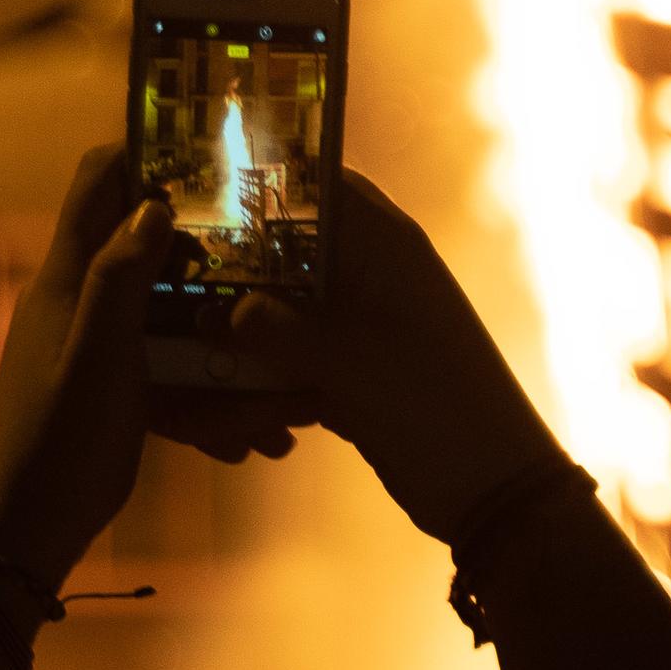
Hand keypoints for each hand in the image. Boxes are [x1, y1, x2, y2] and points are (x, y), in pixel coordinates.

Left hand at [0, 146, 304, 589]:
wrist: (21, 537)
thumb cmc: (57, 448)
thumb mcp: (97, 358)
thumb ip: (120, 278)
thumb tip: (154, 202)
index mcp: (64, 279)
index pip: (98, 179)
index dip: (148, 150)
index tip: (215, 151)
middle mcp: (73, 299)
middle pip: (144, 239)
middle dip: (208, 245)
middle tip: (274, 249)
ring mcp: (88, 343)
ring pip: (166, 311)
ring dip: (218, 327)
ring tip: (279, 369)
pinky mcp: (104, 386)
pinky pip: (166, 367)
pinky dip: (206, 388)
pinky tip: (248, 434)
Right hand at [229, 167, 558, 542]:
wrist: (492, 489)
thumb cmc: (430, 405)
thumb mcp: (345, 364)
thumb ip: (272, 332)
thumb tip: (209, 313)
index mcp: (384, 246)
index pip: (318, 182)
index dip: (260, 180)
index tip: (195, 194)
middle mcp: (372, 273)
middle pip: (287, 250)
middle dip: (235, 274)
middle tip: (178, 288)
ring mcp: (363, 323)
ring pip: (284, 309)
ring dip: (246, 337)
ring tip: (198, 361)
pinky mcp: (354, 368)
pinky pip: (294, 356)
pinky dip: (266, 376)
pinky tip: (231, 405)